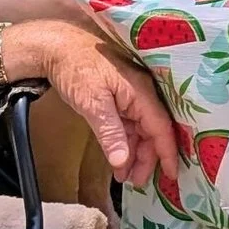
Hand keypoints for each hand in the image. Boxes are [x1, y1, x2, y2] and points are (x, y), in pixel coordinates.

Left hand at [5, 20, 180, 188]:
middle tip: (136, 182)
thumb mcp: (93, 104)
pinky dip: (125, 142)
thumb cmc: (76, 69)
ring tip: (124, 176)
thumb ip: (111, 134)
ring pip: (142, 130)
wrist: (57, 47)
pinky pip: (130, 124)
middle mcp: (142, 93)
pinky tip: (118, 158)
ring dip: (135, 153)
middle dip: (148, 159)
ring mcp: (131, 95)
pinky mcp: (119, 97)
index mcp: (141, 92)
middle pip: (153, 131)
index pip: (161, 127)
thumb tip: (123, 162)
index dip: (168, 153)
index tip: (171, 176)